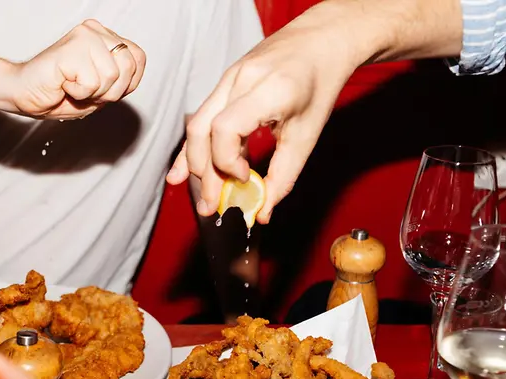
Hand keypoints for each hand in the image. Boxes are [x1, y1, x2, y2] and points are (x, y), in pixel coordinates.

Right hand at [0, 19, 145, 119]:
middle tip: (86, 90)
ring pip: (112, 75)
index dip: (127, 83)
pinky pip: (92, 83)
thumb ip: (121, 79)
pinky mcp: (71, 49)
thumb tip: (133, 71)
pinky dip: (79, 94)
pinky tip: (63, 85)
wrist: (22, 92)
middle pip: (129, 66)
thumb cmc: (57, 93)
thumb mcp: (100, 91)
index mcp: (104, 36)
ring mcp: (83, 37)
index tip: (102, 88)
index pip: (138, 58)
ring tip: (73, 86)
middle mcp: (95, 31)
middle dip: (110, 91)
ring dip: (93, 93)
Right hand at [166, 5, 364, 223]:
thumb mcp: (308, 134)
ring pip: (196, 125)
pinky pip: (203, 117)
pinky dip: (197, 147)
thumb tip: (263, 212)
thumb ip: (284, 175)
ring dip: (195, 164)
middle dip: (204, 173)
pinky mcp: (225, 83)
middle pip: (203, 130)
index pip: (225, 129)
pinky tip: (184, 172)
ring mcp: (229, 78)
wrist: (321, 39)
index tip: (245, 179)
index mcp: (268, 88)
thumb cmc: (319, 84)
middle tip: (211, 206)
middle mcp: (241, 79)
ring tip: (199, 196)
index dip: (228, 161)